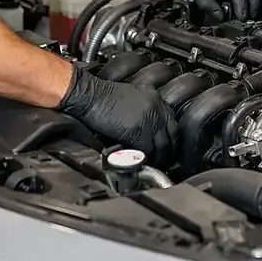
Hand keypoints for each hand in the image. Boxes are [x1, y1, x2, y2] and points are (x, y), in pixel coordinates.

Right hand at [57, 64, 176, 165]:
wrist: (90, 95)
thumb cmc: (103, 95)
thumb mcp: (131, 95)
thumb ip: (144, 109)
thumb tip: (146, 128)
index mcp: (155, 97)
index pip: (171, 120)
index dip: (170, 135)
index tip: (167, 145)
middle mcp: (156, 107)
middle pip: (171, 134)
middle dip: (169, 149)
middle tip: (164, 159)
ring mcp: (148, 119)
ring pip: (162, 145)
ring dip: (159, 157)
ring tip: (155, 165)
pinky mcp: (137, 132)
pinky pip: (147, 150)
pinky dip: (146, 158)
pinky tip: (143, 162)